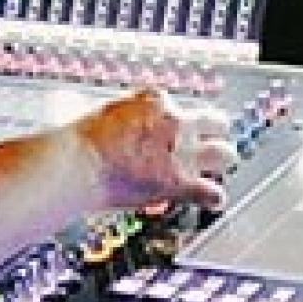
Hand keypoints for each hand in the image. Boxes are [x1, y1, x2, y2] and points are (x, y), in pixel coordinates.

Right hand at [75, 86, 236, 214]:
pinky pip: (213, 193)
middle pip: (217, 122)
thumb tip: (111, 115)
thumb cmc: (79, 139)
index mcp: (155, 101)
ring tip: (215, 169)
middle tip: (208, 143)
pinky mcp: (180, 182)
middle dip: (215, 133)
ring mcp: (182, 152)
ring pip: (225, 155)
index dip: (175, 117)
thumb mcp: (101, 109)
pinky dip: (213, 198)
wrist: (77, 164)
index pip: (178, 104)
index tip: (169, 128)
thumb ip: (119, 113)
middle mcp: (175, 122)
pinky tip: (210, 200)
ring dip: (220, 162)